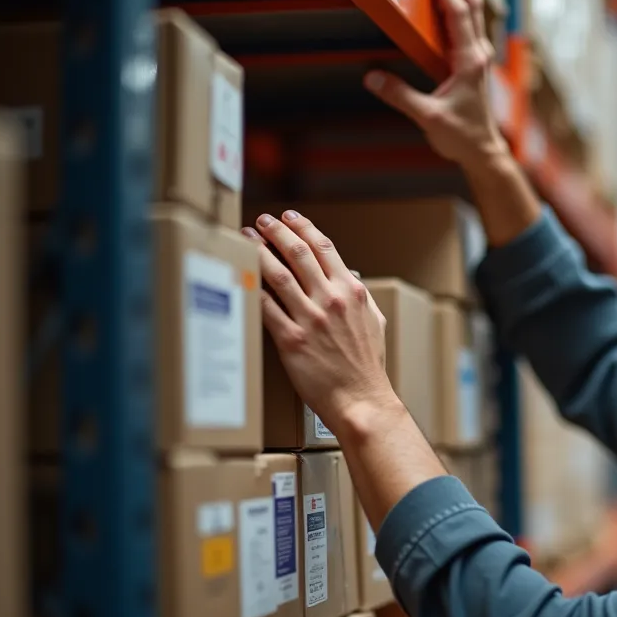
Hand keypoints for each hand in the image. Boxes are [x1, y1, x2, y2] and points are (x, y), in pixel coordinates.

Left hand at [243, 211, 397, 425]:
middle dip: (276, 232)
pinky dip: (253, 288)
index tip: (289, 218)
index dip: (303, 227)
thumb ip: (360, 297)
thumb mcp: (375, 322)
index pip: (324, 247)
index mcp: (351, 291)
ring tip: (246, 240)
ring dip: (259, 252)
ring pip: (278, 275)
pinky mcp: (291, 340)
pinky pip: (267, 308)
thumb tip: (349, 277)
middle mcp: (330, 300)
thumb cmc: (368, 365)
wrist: (362, 399)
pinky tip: (242, 276)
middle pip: (298, 253)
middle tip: (261, 222)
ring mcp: (310, 319)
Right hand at [364, 0, 506, 167]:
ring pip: (474, 13)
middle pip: (473, 4)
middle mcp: (479, 54)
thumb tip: (372, 78)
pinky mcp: (474, 62)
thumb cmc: (463, 135)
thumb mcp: (428, 117)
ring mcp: (479, 57)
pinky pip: (468, 26)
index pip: (459, 14)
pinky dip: (457, 10)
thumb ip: (400, 96)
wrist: (482, 150)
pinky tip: (442, 6)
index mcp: (470, 61)